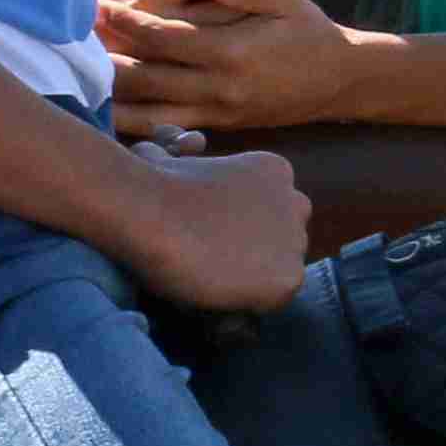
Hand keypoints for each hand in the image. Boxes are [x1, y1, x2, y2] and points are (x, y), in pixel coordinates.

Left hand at [97, 0, 371, 138]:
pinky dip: (134, 126)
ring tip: (74, 79)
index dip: (123, 19)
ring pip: (148, 112)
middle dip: (103, 58)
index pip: (162, 35)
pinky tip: (107, 117)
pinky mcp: (217, 128)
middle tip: (67, 41)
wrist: (342, 82)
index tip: (93, 2)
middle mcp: (219, 88)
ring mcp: (216, 113)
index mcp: (231, 51)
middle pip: (144, 77)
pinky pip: (166, 132)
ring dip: (110, 97)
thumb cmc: (309, 31)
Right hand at [111, 141, 309, 312]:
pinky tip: (217, 292)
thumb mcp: (178, 157)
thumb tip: (185, 144)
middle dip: (259, 249)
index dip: (244, 227)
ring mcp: (295, 240)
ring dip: (254, 275)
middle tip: (217, 260)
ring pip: (280, 269)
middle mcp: (294, 202)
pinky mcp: (288, 276)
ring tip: (213, 277)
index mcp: (275, 170)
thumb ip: (189, 155)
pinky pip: (272, 300)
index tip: (214, 235)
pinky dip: (248, 302)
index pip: (273, 210)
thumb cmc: (153, 181)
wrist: (150, 210)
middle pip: (286, 238)